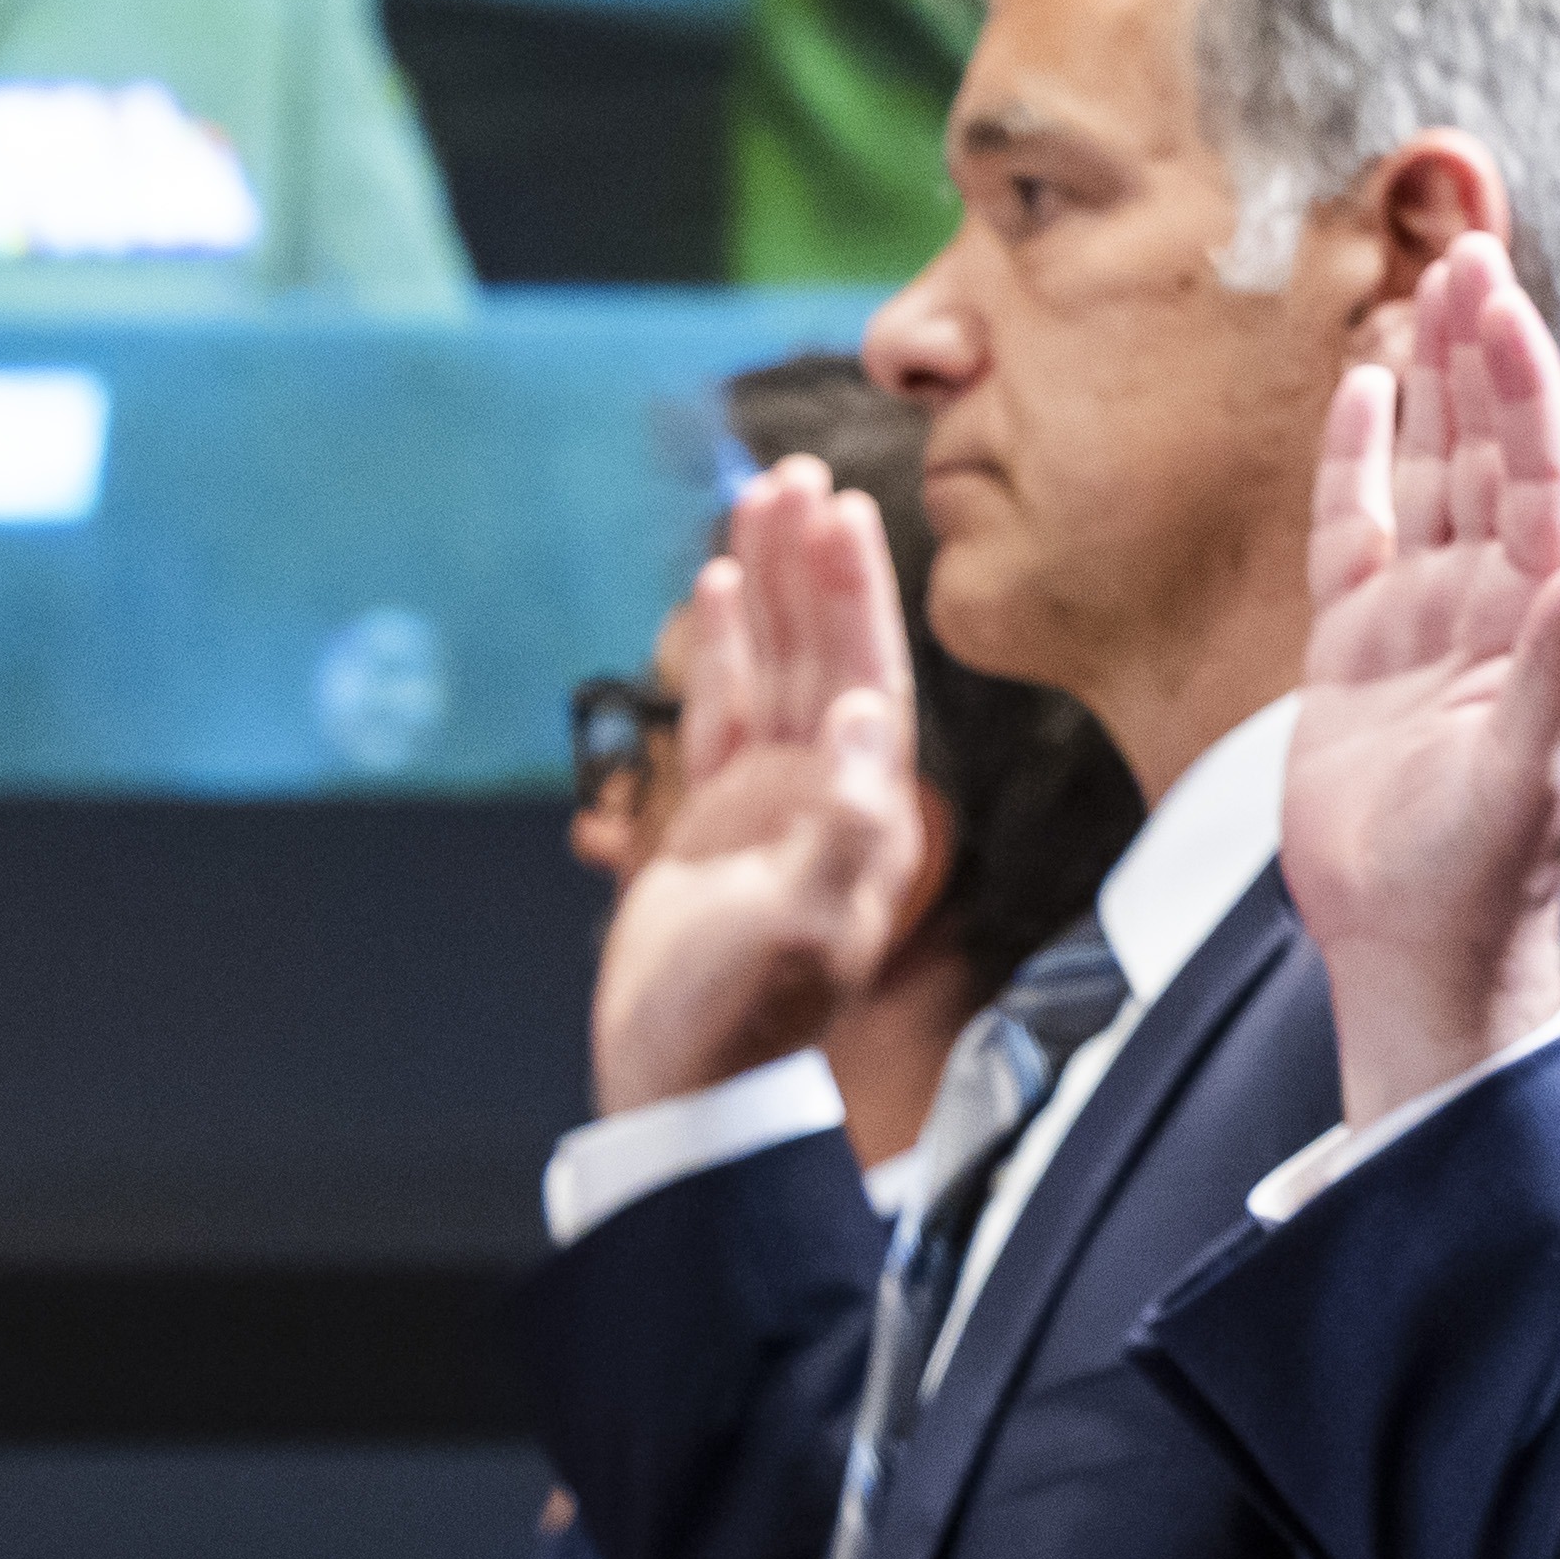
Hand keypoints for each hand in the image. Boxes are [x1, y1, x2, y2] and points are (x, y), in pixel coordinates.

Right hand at [589, 466, 928, 1112]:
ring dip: (768, 586)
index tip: (845, 511)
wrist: (685, 1085)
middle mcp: (829, 788)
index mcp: (866, 806)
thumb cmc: (746, 1018)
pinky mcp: (714, 815)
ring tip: (759, 499)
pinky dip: (723, 647)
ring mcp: (770, 796)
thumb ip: (845, 824)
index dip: (856, 592)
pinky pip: (721, 708)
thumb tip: (874, 720)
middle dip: (811, 564)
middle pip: (823, 649)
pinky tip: (717, 587)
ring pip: (771, 664)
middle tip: (796, 473)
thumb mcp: (805, 923)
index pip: (867, 672)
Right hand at [1282, 245, 1559, 1121]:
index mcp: (1546, 616)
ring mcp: (1422, 618)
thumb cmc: (1490, 870)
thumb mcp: (1535, 765)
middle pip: (1488, 451)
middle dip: (1483, 355)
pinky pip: (1353, 532)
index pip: (1540, 475)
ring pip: (1429, 473)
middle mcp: (1492, 600)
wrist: (1413, 947)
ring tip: (1431, 287)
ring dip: (1434, 386)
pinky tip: (1363, 390)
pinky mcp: (1354, 648)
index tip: (1506, 302)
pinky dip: (1357, 462)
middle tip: (1472, 249)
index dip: (1525, 388)